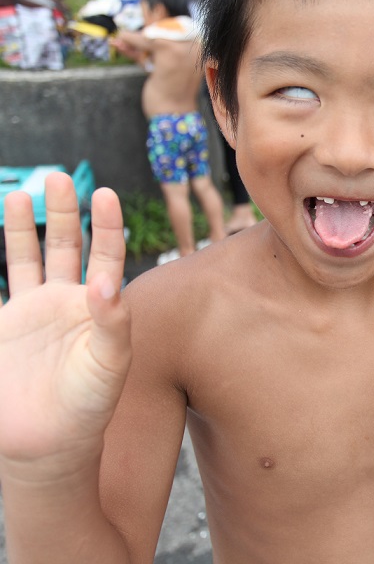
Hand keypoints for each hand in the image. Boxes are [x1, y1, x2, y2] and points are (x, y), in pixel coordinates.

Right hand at [0, 173, 130, 475]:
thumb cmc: (89, 406)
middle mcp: (65, 302)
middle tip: (58, 177)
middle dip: (63, 212)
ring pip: (27, 258)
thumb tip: (107, 281)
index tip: (105, 194)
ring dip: (23, 227)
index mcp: (97, 307)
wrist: (47, 444)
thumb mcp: (110, 365)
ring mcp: (30, 313)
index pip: (105, 255)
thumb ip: (113, 324)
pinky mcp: (1, 327)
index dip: (107, 225)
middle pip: (65, 245)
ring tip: (22, 194)